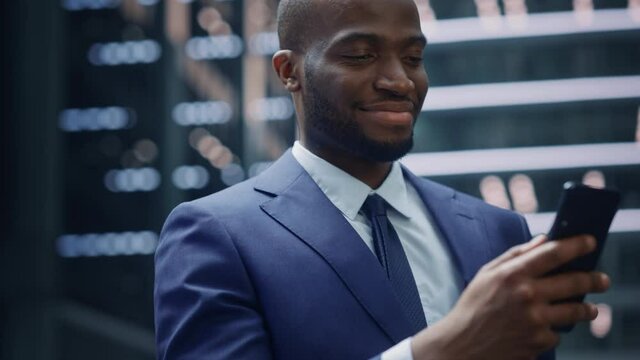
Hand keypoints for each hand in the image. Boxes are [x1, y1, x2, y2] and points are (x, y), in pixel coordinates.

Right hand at [411, 235, 609, 359]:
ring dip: (586, 308)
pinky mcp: (539, 341)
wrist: (462, 344)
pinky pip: (557, 332)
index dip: (577, 245)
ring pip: (575, 310)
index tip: (590, 241)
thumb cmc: (472, 307)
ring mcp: (535, 320)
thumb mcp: (486, 273)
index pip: (553, 253)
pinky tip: (541, 328)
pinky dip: (552, 329)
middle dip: (594, 278)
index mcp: (512, 274)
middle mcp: (527, 295)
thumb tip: (542, 241)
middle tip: (602, 279)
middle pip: (574, 281)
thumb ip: (515, 255)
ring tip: (588, 308)